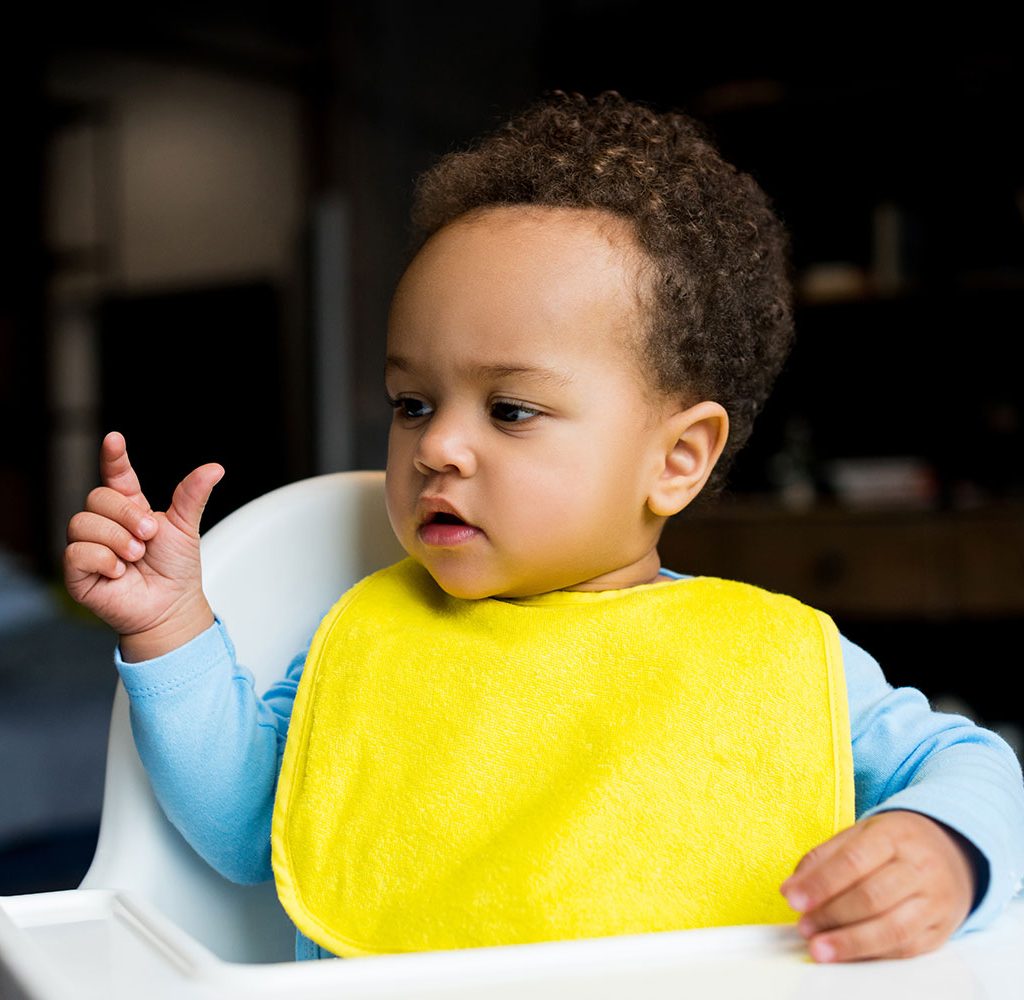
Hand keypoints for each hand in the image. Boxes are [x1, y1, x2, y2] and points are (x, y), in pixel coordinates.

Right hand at [64, 431, 224, 661]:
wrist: (170, 607)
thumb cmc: (175, 569)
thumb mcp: (186, 528)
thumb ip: (192, 497)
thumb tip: (215, 468)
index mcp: (129, 507)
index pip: (115, 475)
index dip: (113, 456)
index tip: (115, 439)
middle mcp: (105, 522)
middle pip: (97, 497)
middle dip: (127, 515)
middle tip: (148, 536)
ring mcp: (88, 545)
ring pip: (82, 523)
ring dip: (117, 540)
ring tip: (136, 556)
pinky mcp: (77, 571)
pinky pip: (76, 552)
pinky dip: (103, 560)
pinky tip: (119, 571)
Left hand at [780, 810, 975, 961]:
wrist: (951, 852)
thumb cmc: (893, 844)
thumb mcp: (858, 835)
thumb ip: (822, 859)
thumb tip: (791, 889)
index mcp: (893, 836)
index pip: (853, 861)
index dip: (821, 883)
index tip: (793, 900)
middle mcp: (919, 868)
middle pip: (872, 897)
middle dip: (832, 916)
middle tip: (804, 928)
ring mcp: (935, 901)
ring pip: (893, 929)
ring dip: (851, 943)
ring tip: (820, 948)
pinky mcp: (941, 930)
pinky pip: (906, 949)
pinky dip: (873, 955)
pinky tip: (848, 955)